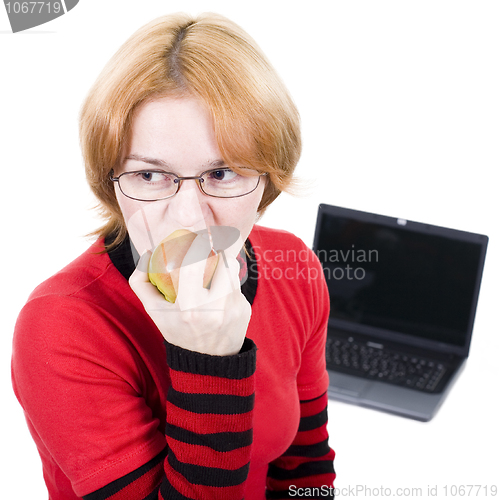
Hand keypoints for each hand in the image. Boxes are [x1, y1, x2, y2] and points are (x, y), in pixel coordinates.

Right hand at [129, 233, 251, 355]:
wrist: (209, 361)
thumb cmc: (177, 331)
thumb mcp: (154, 311)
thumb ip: (141, 282)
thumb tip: (149, 252)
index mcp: (189, 308)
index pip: (195, 263)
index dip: (198, 245)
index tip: (196, 238)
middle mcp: (215, 308)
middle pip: (222, 261)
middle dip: (216, 250)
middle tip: (208, 246)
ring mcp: (234, 309)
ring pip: (232, 270)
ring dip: (223, 263)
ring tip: (213, 265)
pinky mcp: (245, 310)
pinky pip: (237, 286)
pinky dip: (228, 283)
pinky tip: (220, 290)